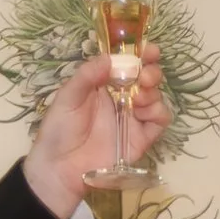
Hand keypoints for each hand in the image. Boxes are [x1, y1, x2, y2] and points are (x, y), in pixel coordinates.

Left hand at [22, 45, 172, 217]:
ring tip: (138, 98)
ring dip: (153, 92)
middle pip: (147, 78)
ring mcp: (133, 118)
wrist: (60, 168)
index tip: (148, 50)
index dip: (141, 54)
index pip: (127, 63)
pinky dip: (159, 113)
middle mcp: (122, 98)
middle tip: (143, 77)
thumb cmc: (59, 129)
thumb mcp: (68, 96)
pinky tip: (144, 113)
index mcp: (104, 84)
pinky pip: (160, 121)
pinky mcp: (141, 138)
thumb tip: (111, 58)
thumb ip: (88, 75)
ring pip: (156, 97)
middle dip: (151, 72)